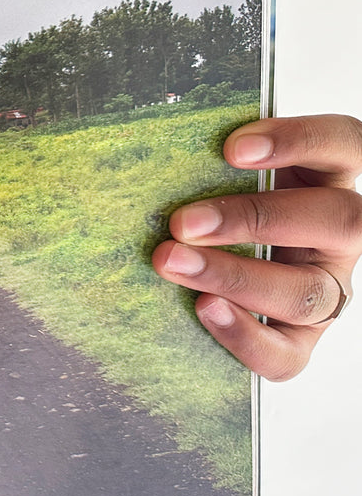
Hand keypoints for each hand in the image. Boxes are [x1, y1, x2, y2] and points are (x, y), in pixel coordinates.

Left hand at [151, 114, 361, 380]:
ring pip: (307, 291)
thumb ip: (209, 161)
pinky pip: (286, 353)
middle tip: (183, 222)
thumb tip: (153, 147)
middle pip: (336, 222)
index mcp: (329, 179)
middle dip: (253, 219)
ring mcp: (328, 289)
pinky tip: (203, 308)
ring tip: (172, 262)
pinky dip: (243, 334)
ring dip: (234, 276)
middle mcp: (341, 236)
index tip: (232, 149)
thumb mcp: (221, 175)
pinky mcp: (301, 339)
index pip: (345, 145)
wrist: (204, 261)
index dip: (299, 142)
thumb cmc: (213, 207)